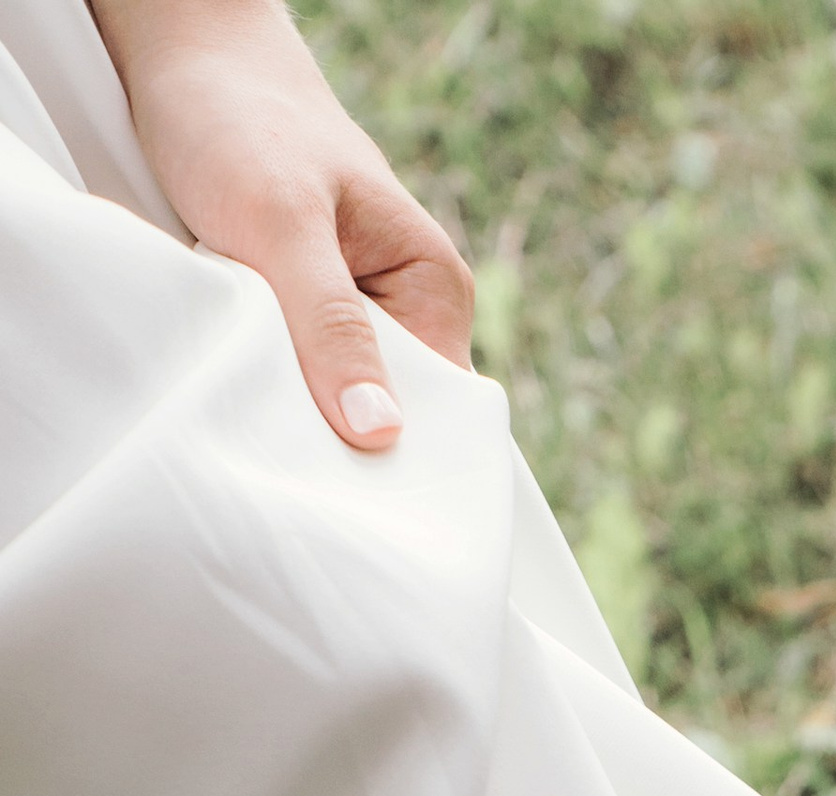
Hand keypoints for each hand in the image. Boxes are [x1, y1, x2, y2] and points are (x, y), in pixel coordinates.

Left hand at [92, 0, 470, 444]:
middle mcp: (404, 311)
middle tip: (275, 435)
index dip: (388, 452)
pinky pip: (290, 379)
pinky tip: (236, 375)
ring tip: (249, 396)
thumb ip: (331, 325)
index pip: (435, 414)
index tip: (333, 478)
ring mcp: (351, 318)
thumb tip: (381, 432)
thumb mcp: (284, 222)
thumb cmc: (241, 121)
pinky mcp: (300, 318)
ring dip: (288, 406)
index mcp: (434, 291)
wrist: (182, 58)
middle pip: (381, 416)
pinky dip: (260, 382)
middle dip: (329, 429)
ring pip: (329, 403)